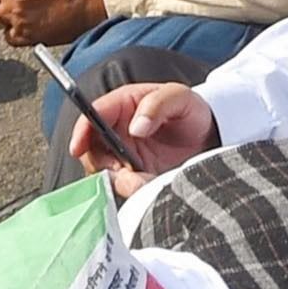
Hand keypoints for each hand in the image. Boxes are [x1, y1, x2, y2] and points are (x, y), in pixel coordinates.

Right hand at [70, 79, 219, 188]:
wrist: (210, 135)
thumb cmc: (192, 109)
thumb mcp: (180, 98)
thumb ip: (157, 105)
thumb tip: (136, 126)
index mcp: (123, 104)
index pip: (92, 115)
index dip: (81, 131)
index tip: (77, 147)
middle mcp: (117, 130)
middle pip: (92, 149)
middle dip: (104, 164)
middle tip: (127, 172)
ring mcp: (124, 155)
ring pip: (106, 172)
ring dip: (121, 180)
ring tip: (146, 181)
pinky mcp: (134, 176)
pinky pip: (123, 187)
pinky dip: (132, 190)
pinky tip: (151, 186)